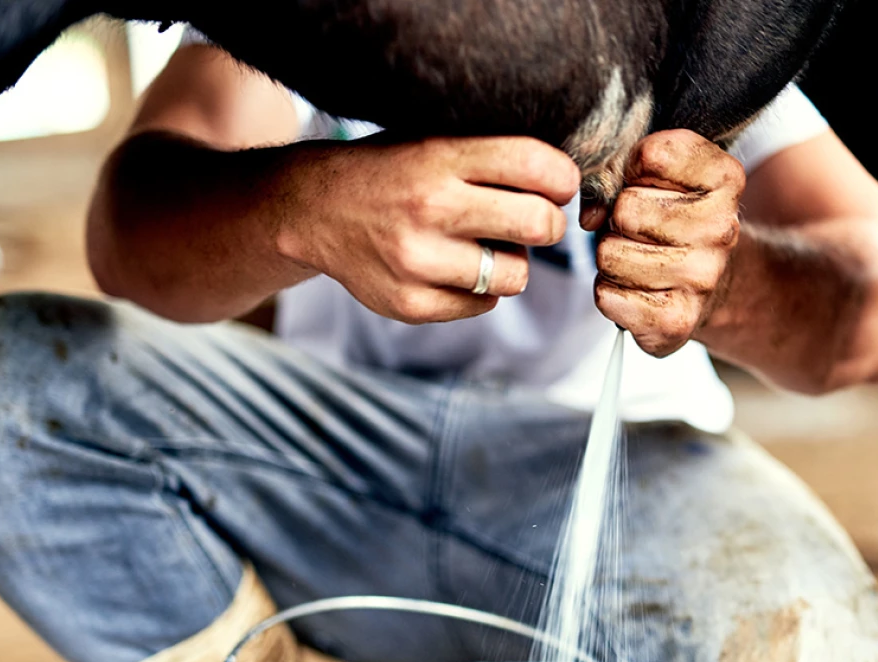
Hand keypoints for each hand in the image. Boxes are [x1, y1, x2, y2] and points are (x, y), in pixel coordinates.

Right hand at [274, 135, 579, 323]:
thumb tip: (564, 176)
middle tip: (534, 220)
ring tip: (483, 246)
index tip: (556, 185)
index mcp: (441, 157)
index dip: (562, 179)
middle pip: (540, 225)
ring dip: (512, 263)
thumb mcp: (433, 140)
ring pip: (516, 275)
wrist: (313, 210)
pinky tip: (455, 268)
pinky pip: (484, 305)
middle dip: (548, 223)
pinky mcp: (410, 304)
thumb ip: (490, 154)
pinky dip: (481, 290)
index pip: (536, 166)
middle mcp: (431, 208)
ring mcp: (418, 262)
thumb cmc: (390, 171)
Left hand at [591, 130, 744, 355]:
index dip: (634, 168)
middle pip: (625, 209)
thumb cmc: (678, 221)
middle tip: (642, 231)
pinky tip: (637, 290)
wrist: (716, 285)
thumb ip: (624, 168)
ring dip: (613, 258)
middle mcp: (721, 229)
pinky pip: (607, 296)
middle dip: (619, 220)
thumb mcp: (667, 175)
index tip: (647, 183)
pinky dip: (611, 293)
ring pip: (610, 255)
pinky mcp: (676, 321)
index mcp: (725, 179)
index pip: (652, 155)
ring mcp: (701, 278)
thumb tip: (591, 215)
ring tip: (639, 260)